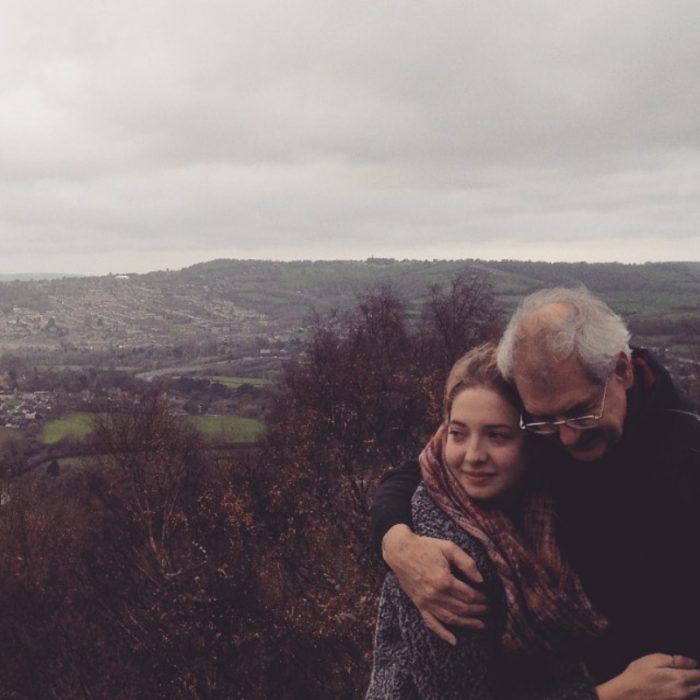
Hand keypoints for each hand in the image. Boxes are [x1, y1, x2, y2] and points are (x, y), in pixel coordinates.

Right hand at [381, 524, 487, 644]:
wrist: (400, 550)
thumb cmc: (425, 547)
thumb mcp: (449, 548)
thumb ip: (466, 562)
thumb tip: (481, 579)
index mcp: (444, 580)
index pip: (469, 595)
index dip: (481, 598)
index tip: (488, 597)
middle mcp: (435, 595)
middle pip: (462, 608)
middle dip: (477, 610)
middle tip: (487, 609)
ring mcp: (426, 602)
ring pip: (450, 618)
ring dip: (467, 623)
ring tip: (479, 624)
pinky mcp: (419, 604)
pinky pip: (431, 623)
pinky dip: (443, 633)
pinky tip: (453, 640)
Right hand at [597, 653, 699, 699]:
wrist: (627, 694)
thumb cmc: (638, 675)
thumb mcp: (653, 660)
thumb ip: (675, 660)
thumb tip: (694, 661)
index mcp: (680, 678)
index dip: (698, 667)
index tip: (694, 664)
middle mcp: (684, 692)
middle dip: (697, 677)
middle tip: (691, 671)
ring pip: (698, 696)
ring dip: (696, 687)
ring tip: (690, 681)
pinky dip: (692, 696)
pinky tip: (685, 690)